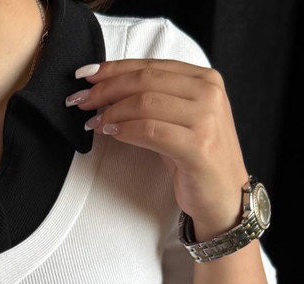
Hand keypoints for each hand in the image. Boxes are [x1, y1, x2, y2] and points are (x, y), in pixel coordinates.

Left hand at [67, 58, 248, 239]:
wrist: (224, 197)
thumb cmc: (196, 160)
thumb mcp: (179, 121)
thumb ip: (154, 101)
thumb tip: (107, 91)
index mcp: (205, 79)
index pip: (151, 66)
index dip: (113, 69)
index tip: (85, 77)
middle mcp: (209, 93)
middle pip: (145, 81)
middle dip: (106, 89)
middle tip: (80, 100)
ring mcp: (206, 119)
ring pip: (145, 103)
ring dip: (112, 112)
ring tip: (93, 122)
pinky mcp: (198, 147)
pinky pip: (150, 131)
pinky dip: (125, 131)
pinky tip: (110, 133)